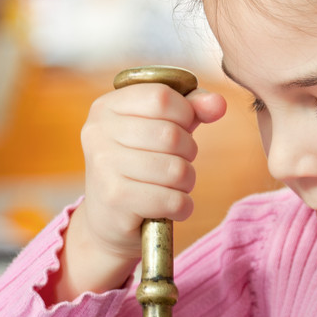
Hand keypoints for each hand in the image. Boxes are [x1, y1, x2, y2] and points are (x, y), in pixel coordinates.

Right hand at [80, 82, 225, 260]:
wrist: (108, 219)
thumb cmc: (139, 166)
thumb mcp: (161, 129)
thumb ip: (190, 109)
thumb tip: (218, 103)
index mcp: (106, 107)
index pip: (161, 96)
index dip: (185, 114)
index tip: (180, 129)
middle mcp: (98, 133)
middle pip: (171, 135)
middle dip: (188, 152)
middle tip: (177, 163)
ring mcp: (103, 167)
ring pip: (176, 170)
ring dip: (186, 182)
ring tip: (172, 186)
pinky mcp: (115, 199)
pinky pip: (173, 200)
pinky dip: (182, 206)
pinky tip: (170, 207)